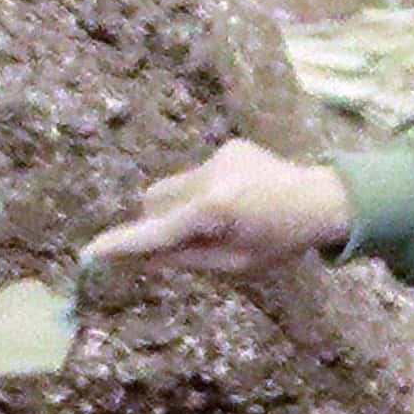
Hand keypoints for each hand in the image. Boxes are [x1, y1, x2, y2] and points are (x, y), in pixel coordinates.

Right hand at [81, 140, 353, 280]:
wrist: (324, 200)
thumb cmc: (281, 242)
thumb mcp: (236, 265)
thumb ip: (185, 260)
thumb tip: (142, 256)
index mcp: (215, 210)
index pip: (157, 231)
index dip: (122, 244)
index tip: (89, 254)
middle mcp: (210, 176)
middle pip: (153, 201)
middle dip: (158, 223)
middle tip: (190, 243)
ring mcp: (218, 156)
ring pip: (171, 187)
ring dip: (182, 208)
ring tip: (223, 220)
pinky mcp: (227, 147)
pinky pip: (195, 175)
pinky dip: (202, 192)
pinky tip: (239, 200)